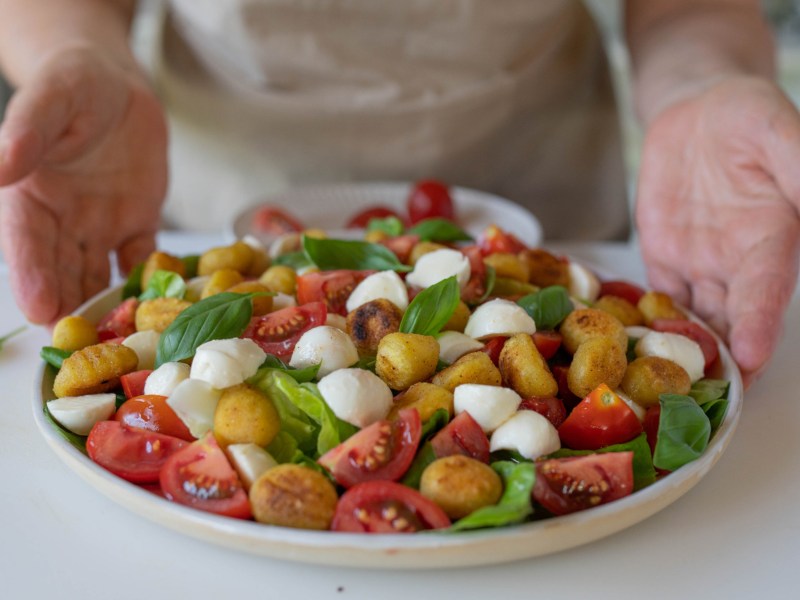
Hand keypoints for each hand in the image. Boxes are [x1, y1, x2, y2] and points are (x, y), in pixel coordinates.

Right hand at [0, 46, 166, 324]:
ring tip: (121, 342)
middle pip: (61, 270)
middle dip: (68, 307)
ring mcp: (99, 227)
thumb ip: (27, 131)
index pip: (24, 242)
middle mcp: (60, 221)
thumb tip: (0, 164)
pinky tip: (163, 307)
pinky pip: (144, 259)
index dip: (31, 275)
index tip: (39, 309)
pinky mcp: (136, 226)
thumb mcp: (52, 98)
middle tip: (79, 348)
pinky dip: (152, 282)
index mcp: (28, 196)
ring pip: (100, 274)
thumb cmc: (75, 84)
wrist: (117, 87)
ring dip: (108, 307)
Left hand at [636, 76, 799, 386]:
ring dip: (683, 356)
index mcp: (771, 239)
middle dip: (724, 363)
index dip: (761, 327)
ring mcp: (698, 266)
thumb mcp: (778, 129)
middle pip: (733, 322)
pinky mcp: (663, 261)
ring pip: (693, 321)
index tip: (754, 362)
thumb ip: (799, 165)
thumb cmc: (747, 116)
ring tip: (664, 395)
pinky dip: (644, 326)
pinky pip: (653, 301)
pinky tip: (629, 353)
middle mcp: (736, 264)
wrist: (697, 113)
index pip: (767, 293)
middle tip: (709, 404)